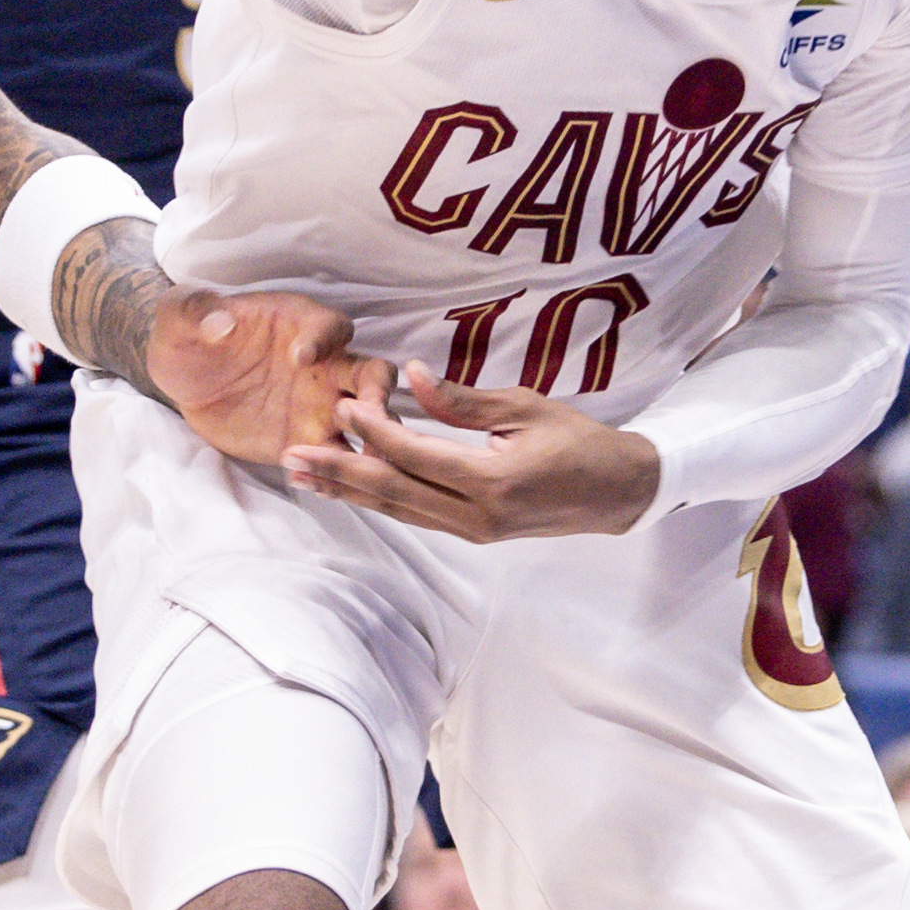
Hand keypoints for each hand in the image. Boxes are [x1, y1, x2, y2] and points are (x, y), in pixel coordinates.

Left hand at [146, 289, 392, 464]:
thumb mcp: (180, 314)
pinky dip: (330, 471)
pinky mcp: (304, 441)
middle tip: (365, 415)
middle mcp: (324, 365)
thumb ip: (196, 310)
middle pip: (374, 375)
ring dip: (370, 441)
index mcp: (300, 324)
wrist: (182, 378)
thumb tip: (219, 323)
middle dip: (377, 394)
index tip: (300, 357)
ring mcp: (319, 406)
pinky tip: (305, 479)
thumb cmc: (190, 335)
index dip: (323, 340)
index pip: (332, 327)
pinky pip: (333, 459)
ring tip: (355, 462)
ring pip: (368, 422)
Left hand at [282, 361, 658, 540]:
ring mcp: (473, 530)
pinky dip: (377, 498)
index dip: (375, 430)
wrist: (617, 492)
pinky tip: (348, 487)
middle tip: (291, 456)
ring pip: (398, 509)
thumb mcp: (526, 408)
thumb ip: (464, 400)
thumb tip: (410, 377)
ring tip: (303, 476)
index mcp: (492, 481)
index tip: (345, 404)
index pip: (416, 455)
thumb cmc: (578, 442)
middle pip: (393, 491)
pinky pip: (414, 514)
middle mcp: (477, 515)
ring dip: (348, 491)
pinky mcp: (472, 532)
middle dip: (339, 472)